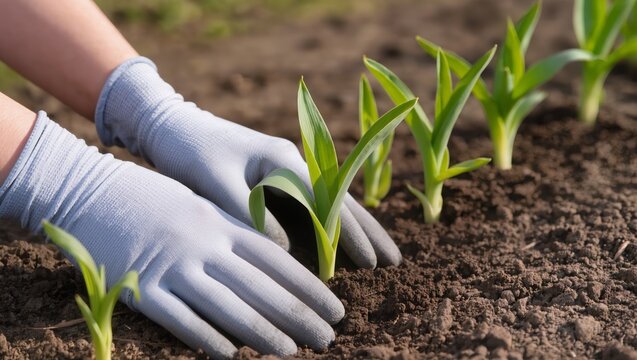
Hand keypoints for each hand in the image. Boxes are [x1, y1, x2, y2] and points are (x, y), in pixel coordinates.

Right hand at [0, 112, 343, 357]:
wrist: (89, 190)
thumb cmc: (152, 197)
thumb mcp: (199, 204)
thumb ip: (232, 230)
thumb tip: (271, 259)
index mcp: (220, 222)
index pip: (276, 259)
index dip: (308, 286)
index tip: (334, 307)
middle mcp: (203, 244)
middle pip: (259, 285)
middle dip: (298, 314)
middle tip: (327, 338)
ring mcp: (172, 266)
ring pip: (227, 305)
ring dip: (262, 331)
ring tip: (292, 350)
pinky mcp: (139, 288)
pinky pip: (180, 318)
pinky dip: (207, 337)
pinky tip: (231, 354)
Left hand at [95, 57, 401, 267]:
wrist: (170, 126)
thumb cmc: (190, 150)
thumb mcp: (216, 181)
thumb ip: (249, 211)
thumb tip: (282, 247)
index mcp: (283, 160)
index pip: (327, 203)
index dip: (348, 234)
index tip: (371, 261)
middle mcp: (292, 163)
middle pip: (339, 201)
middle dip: (366, 231)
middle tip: (393, 260)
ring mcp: (284, 170)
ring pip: (329, 204)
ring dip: (353, 230)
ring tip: (377, 254)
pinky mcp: (273, 179)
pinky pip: (309, 206)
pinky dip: (327, 226)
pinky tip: (336, 243)